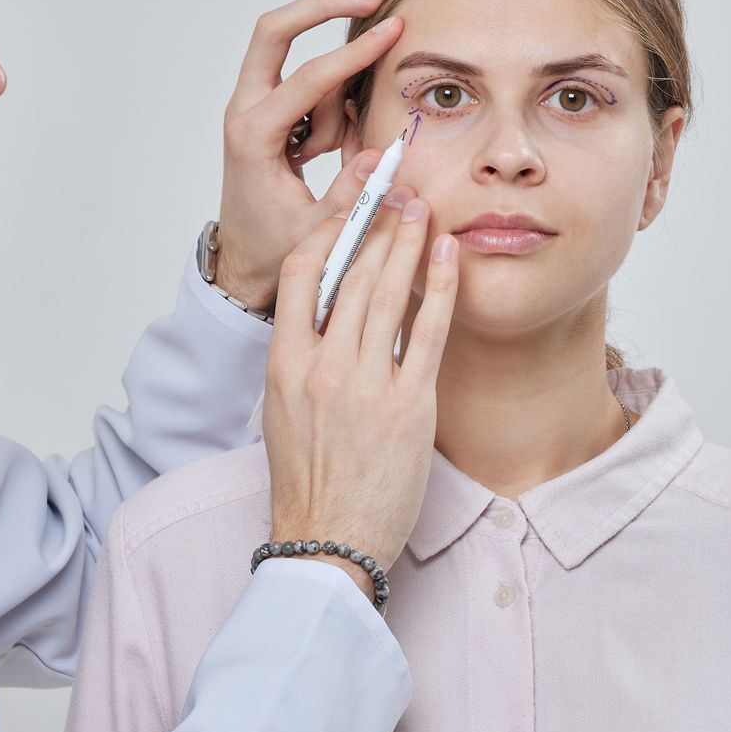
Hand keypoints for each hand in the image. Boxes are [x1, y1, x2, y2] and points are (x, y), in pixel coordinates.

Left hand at [213, 0, 407, 309]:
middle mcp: (244, 111)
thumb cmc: (275, 247)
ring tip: (325, 156)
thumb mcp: (319, 230)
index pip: (305, 79)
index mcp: (252, 137)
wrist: (244, 260)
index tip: (391, 31)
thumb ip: (352, 192)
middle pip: (274, 31)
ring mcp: (252, 106)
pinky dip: (328, 108)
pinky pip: (308, 89)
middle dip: (320, 7)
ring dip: (332, 99)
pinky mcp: (265, 110)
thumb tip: (386, 153)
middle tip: (372, 0)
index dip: (352, 54)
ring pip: (303, 68)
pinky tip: (321, 150)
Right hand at [262, 190, 459, 599]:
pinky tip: (448, 256)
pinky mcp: (409, 407)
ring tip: (421, 207)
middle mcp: (323, 368)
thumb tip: (325, 313)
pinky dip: (440, 289)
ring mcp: (367, 386)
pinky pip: (428, 334)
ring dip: (406, 243)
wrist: (328, 543)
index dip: (326, 232)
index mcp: (284, 365)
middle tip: (397, 189)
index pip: (298, 275)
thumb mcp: (282, 411)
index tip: (348, 207)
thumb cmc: (307, 482)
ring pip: (387, 295)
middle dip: (376, 224)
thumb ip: (301, 359)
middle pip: (349, 275)